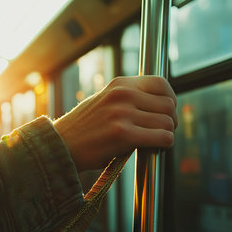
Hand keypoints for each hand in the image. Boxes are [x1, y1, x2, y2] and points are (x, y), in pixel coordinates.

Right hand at [54, 76, 177, 171]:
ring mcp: (123, 113)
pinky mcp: (124, 135)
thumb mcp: (104, 101)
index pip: (161, 83)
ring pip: (167, 123)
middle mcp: (122, 95)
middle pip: (168, 105)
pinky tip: (153, 148)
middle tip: (161, 131)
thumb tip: (159, 103)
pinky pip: (162, 138)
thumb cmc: (84, 129)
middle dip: (169, 121)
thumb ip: (128, 98)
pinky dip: (163, 145)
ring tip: (153, 141)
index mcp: (119, 84)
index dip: (170, 99)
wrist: (61, 145)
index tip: (167, 112)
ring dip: (166, 134)